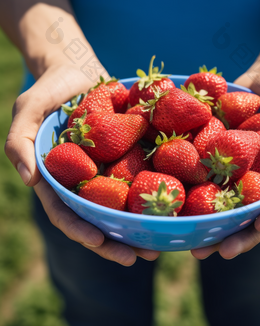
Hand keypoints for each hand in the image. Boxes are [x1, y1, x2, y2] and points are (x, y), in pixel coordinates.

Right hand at [5, 63, 159, 265]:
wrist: (78, 69)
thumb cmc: (50, 89)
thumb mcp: (29, 108)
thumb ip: (20, 140)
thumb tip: (28, 179)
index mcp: (58, 180)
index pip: (65, 213)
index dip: (80, 230)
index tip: (99, 240)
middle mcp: (83, 182)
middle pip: (98, 219)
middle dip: (116, 241)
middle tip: (141, 256)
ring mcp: (106, 171)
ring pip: (122, 207)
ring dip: (140, 228)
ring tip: (161, 244)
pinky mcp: (127, 157)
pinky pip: (141, 179)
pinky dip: (154, 194)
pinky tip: (174, 207)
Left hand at [191, 66, 259, 260]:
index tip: (258, 226)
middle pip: (249, 218)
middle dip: (233, 237)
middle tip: (212, 251)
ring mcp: (237, 175)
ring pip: (223, 206)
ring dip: (207, 226)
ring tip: (190, 242)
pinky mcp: (216, 161)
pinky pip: (204, 178)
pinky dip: (189, 192)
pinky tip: (172, 204)